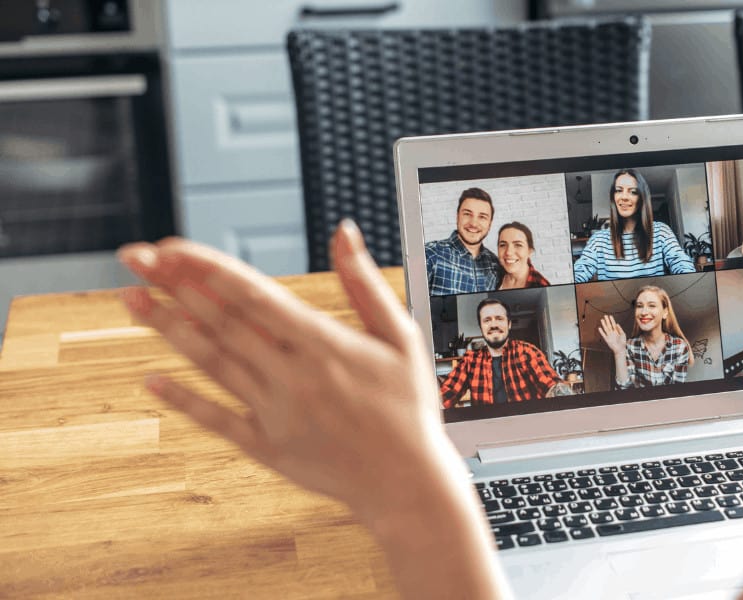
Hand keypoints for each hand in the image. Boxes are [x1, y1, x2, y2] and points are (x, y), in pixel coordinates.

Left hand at [117, 220, 507, 597]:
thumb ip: (365, 282)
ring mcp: (276, 413)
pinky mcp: (267, 447)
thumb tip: (343, 231)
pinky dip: (182, 399)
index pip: (253, 295)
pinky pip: (216, 419)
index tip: (172, 247)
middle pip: (222, 322)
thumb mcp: (401, 336)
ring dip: (167, 329)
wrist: (408, 482)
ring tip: (130, 300)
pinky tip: (150, 379)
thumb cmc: (409, 405)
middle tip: (135, 258)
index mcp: (325, 343)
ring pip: (212, 363)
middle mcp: (293, 376)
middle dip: (173, 285)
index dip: (208, 269)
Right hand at [597, 314, 626, 353]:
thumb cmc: (623, 342)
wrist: (620, 349)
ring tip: (602, 320)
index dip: (612, 320)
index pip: (613, 324)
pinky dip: (601, 331)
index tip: (610, 316)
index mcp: (616, 331)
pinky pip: (603, 335)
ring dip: (604, 324)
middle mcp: (612, 333)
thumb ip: (620, 329)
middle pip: (609, 325)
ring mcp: (609, 336)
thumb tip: (617, 324)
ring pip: (606, 328)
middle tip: (605, 316)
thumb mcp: (623, 334)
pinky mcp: (607, 339)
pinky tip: (599, 328)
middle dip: (607, 320)